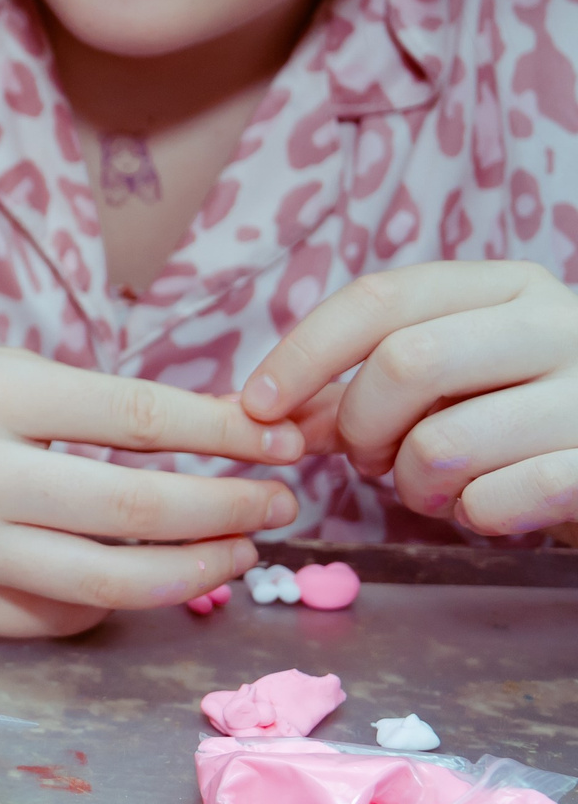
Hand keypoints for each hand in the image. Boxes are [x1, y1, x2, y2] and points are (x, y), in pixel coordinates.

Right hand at [0, 350, 303, 637]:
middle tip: (278, 505)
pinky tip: (135, 583)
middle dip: (230, 506)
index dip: (225, 433)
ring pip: (112, 581)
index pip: (138, 414)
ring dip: (194, 571)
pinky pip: (55, 621)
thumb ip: (73, 403)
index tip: (281, 441)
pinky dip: (110, 607)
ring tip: (236, 554)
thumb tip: (206, 437)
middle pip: (140, 505)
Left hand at [240, 261, 577, 536]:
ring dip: (414, 485)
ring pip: (445, 442)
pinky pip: (496, 501)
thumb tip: (257, 413)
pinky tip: (489, 507)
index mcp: (506, 286)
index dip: (303, 353)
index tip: (256, 406)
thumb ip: (356, 389)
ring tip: (433, 487)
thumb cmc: (518, 418)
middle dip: (360, 425)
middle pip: (406, 362)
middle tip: (367, 459)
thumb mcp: (448, 381)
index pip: (380, 298)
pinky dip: (470, 517)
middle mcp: (556, 324)